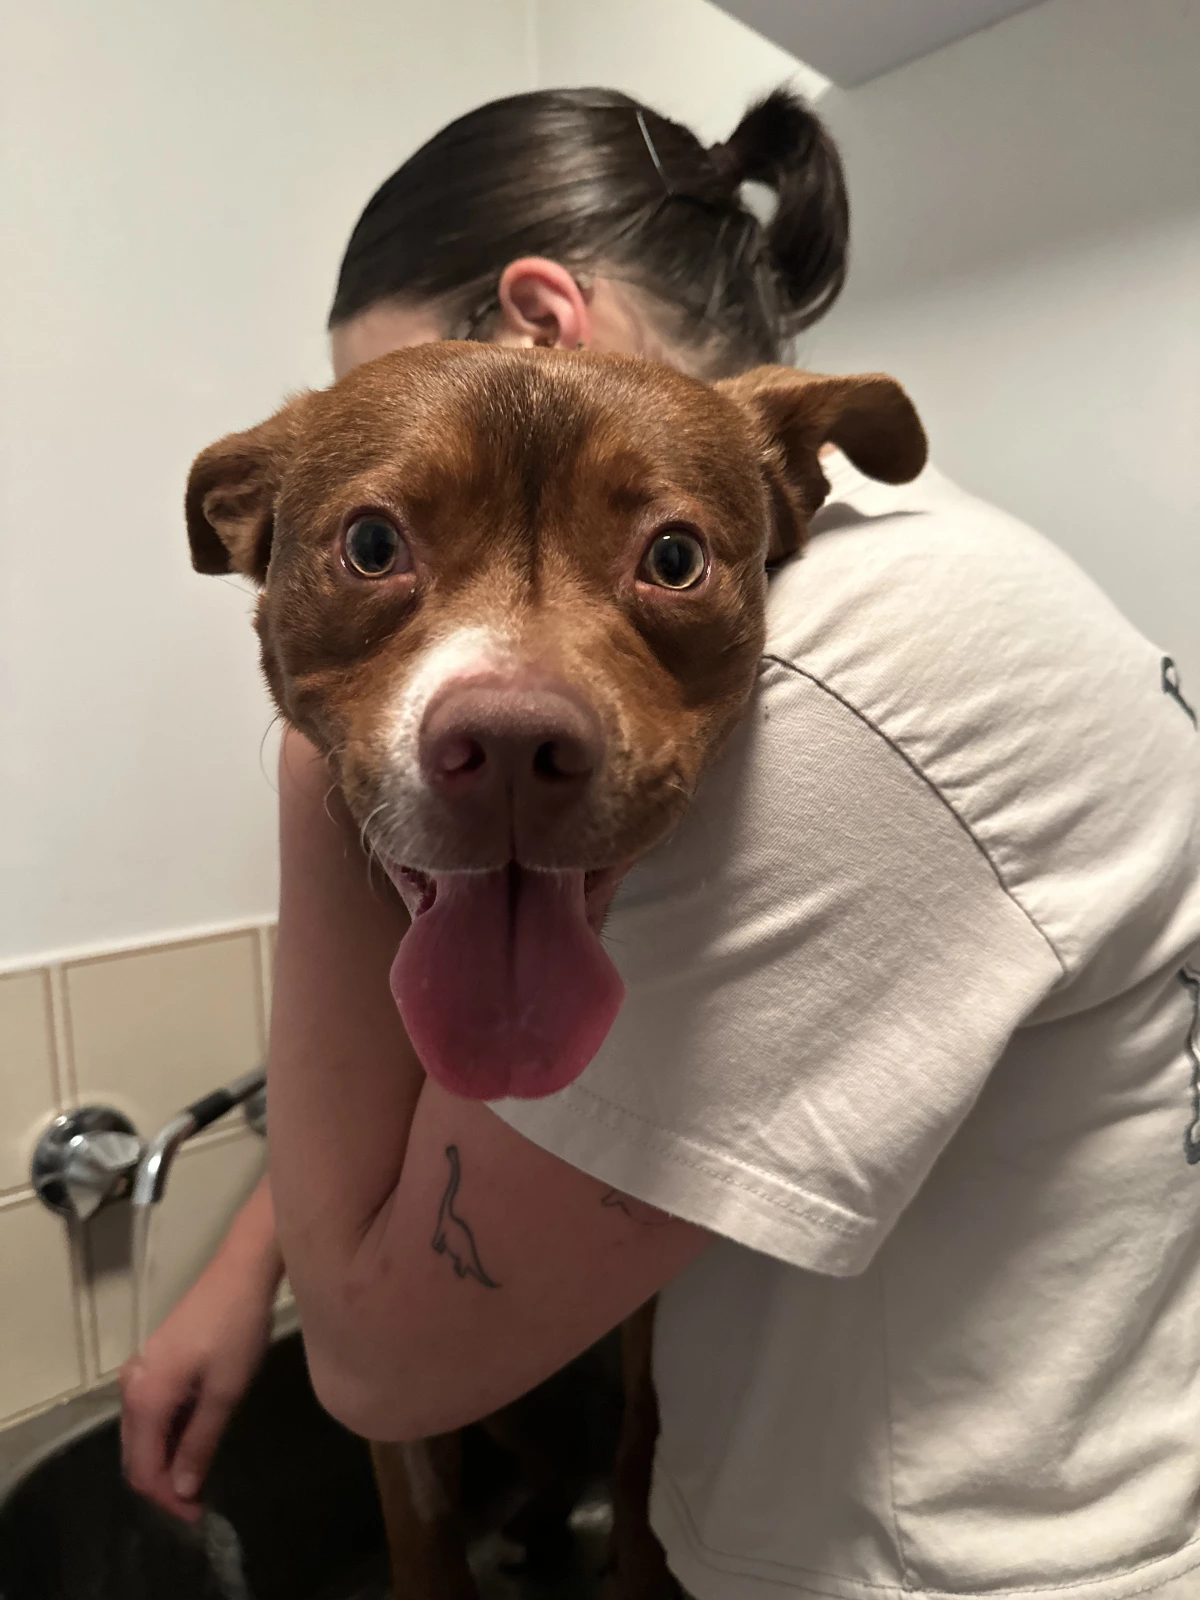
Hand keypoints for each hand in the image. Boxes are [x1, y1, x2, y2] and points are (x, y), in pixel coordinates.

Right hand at [120, 1197, 279, 1522]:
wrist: (241, 1270)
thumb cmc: (237, 1330)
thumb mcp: (225, 1392)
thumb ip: (200, 1442)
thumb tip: (181, 1488)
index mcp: (145, 1397)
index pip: (143, 1468)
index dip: (167, 1498)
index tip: (197, 1515)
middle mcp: (132, 1385)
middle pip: (136, 1453)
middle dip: (163, 1483)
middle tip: (198, 1501)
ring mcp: (141, 1369)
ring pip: (143, 1432)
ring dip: (166, 1458)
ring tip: (199, 1475)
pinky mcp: (156, 1358)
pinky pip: (152, 1410)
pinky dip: (169, 1432)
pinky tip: (195, 1438)